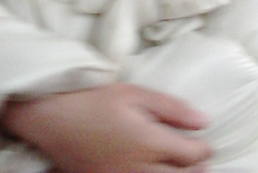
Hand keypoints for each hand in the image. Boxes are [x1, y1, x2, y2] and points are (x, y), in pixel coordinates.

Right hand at [0, 83, 211, 172]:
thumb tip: (204, 121)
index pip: (193, 154)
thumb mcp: (132, 93)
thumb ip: (170, 107)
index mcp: (149, 141)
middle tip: (200, 159)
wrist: (53, 121)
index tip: (205, 141)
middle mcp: (141, 168)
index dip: (204, 148)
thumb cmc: (92, 102)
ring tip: (183, 170)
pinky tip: (154, 171)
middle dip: (198, 169)